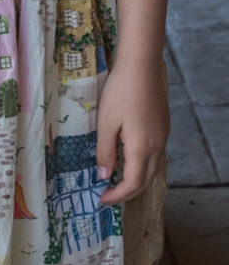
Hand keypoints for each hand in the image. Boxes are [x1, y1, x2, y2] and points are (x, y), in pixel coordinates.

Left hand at [95, 61, 168, 205]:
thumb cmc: (120, 92)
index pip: (133, 183)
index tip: (101, 199)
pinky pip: (156, 156)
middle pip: (146, 180)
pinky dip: (143, 166)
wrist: (142, 65)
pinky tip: (129, 161)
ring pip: (153, 169)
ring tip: (117, 182)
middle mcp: (157, 146)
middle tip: (108, 195)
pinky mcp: (163, 127)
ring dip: (137, 180)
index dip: (117, 195)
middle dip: (128, 192)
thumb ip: (105, 152)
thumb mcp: (106, 123)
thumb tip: (104, 175)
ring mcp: (163, 136)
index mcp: (142, 148)